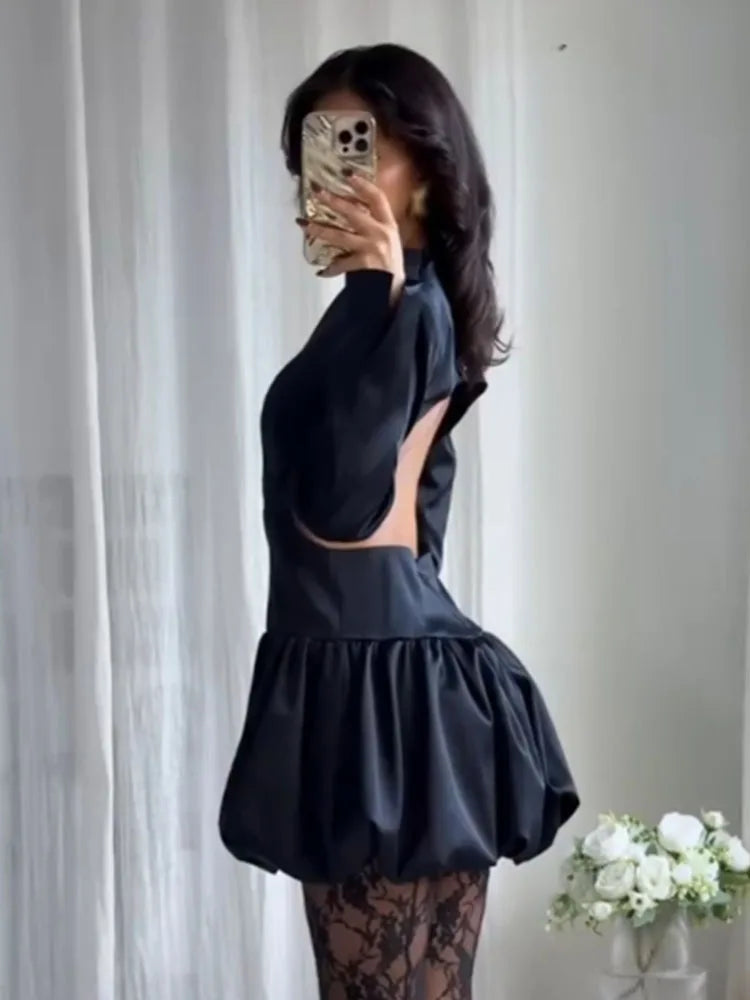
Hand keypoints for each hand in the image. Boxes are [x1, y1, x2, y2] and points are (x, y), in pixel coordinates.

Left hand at [298, 175, 404, 302]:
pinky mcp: (364, 265)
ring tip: (304, 225)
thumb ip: (375, 224)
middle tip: (317, 192)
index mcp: (389, 224)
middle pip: (353, 213)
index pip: (377, 198)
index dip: (363, 185)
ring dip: (321, 230)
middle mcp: (381, 233)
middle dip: (333, 201)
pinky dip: (331, 268)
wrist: (395, 290)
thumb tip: (351, 208)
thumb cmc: (392, 264)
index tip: (348, 174)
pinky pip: (342, 264)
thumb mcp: (390, 240)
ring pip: (341, 236)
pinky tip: (321, 271)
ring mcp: (372, 248)